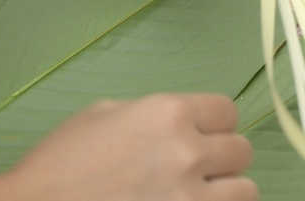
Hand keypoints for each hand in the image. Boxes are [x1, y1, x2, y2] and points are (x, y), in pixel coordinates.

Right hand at [0, 95, 254, 200]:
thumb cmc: (59, 167)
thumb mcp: (104, 114)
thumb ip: (152, 113)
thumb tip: (182, 120)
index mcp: (168, 114)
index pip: (228, 112)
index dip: (215, 125)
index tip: (205, 135)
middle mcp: (186, 154)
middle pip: (242, 151)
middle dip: (222, 159)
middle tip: (198, 169)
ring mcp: (188, 199)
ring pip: (245, 191)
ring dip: (225, 192)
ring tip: (198, 194)